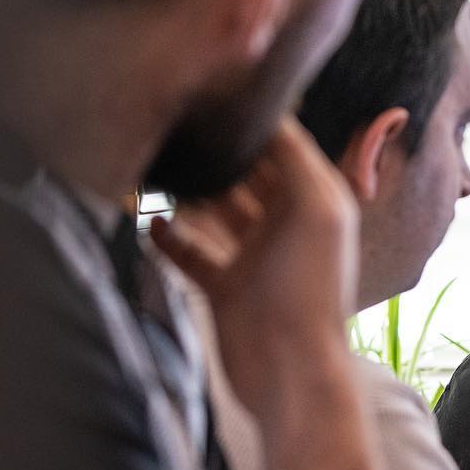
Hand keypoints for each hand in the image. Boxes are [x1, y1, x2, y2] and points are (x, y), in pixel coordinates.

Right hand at [151, 115, 358, 419]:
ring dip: (191, 195)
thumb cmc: (310, 290)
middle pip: (248, 178)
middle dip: (218, 158)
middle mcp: (287, 228)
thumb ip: (297, 159)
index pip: (285, 150)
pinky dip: (171, 239)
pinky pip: (192, 254)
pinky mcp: (226, 288)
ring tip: (160, 171)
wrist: (290, 371)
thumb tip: (273, 114)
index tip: (217, 98)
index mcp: (316, 205)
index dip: (256, 126)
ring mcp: (255, 259)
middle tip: (179, 131)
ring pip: (217, 213)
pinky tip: (152, 224)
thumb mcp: (317, 210)